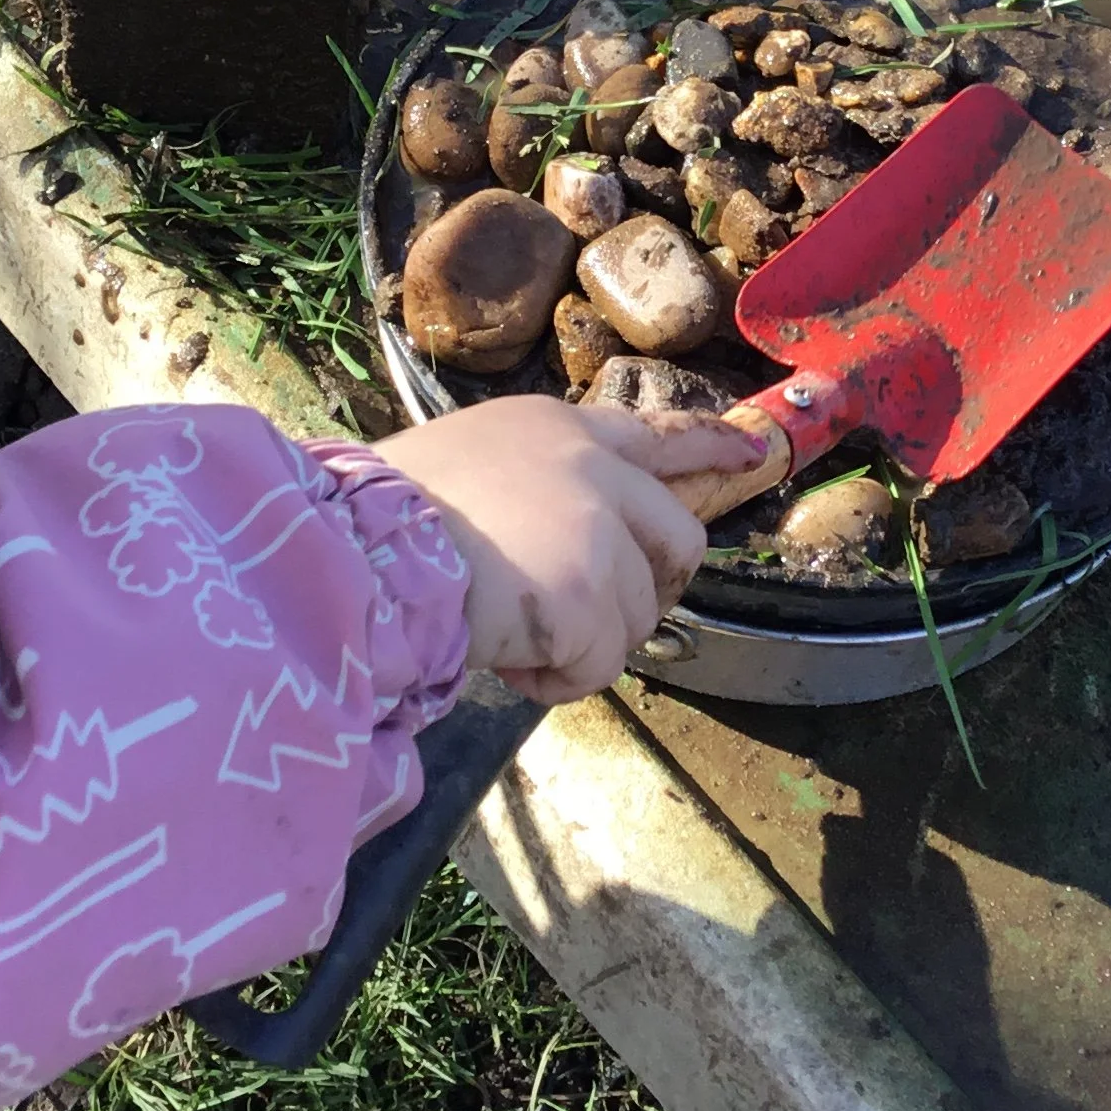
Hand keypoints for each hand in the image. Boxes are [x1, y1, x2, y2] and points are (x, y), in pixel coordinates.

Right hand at [384, 396, 767, 706]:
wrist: (358, 549)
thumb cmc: (382, 516)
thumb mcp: (465, 464)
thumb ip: (529, 488)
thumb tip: (552, 548)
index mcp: (556, 428)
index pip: (657, 433)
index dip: (710, 447)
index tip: (753, 455)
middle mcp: (592, 468)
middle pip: (676, 538)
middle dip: (653, 590)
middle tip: (594, 622)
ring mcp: (598, 531)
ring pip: (637, 615)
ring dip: (580, 643)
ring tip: (507, 633)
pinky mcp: (591, 596)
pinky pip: (599, 667)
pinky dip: (555, 681)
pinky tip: (505, 659)